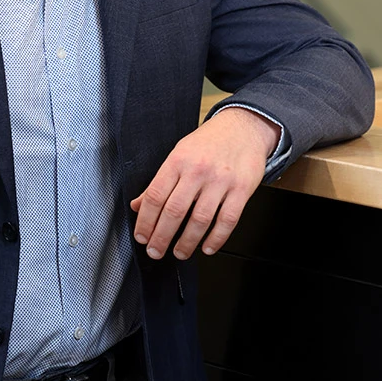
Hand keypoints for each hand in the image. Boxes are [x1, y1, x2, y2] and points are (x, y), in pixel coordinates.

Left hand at [130, 109, 280, 260]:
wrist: (244, 127)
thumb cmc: (209, 142)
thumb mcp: (178, 154)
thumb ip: (159, 181)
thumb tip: (138, 205)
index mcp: (177, 161)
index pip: (154, 196)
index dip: (145, 221)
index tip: (141, 236)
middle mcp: (198, 171)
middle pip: (174, 211)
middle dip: (161, 237)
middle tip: (155, 251)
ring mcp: (221, 181)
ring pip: (200, 220)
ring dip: (187, 242)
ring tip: (180, 252)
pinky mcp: (242, 190)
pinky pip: (227, 220)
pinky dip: (216, 239)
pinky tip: (207, 247)